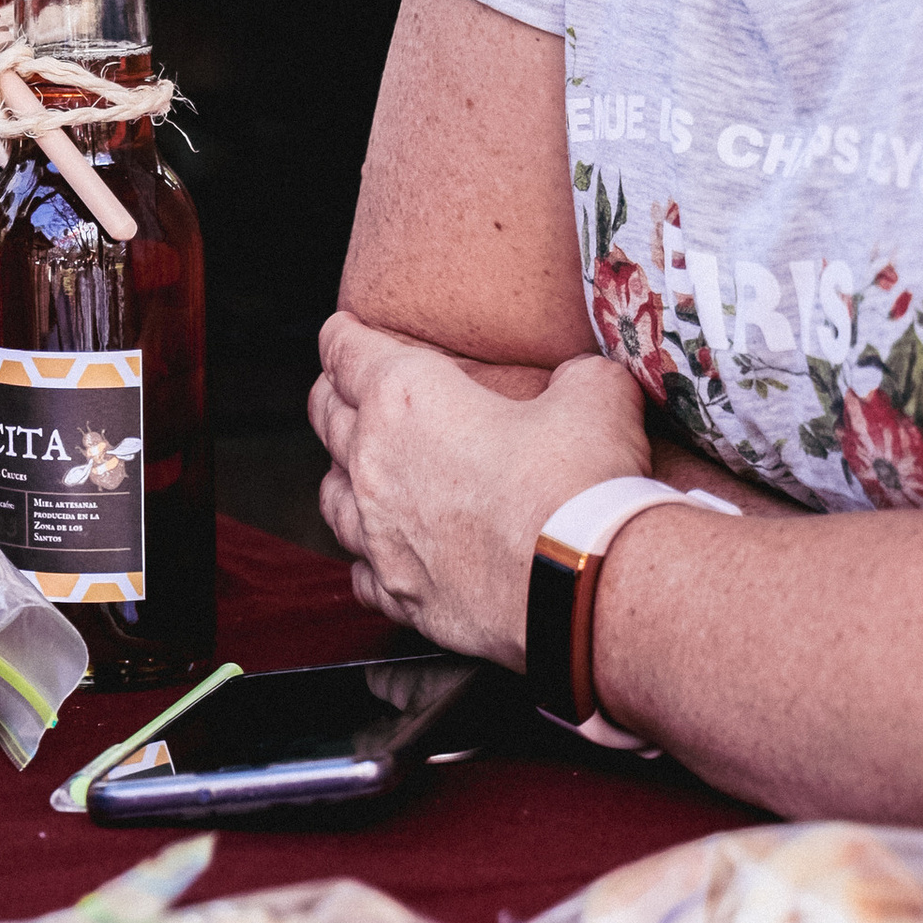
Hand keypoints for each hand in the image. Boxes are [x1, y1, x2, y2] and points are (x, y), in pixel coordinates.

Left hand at [308, 318, 650, 661]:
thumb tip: (581, 379)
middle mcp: (376, 465)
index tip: (341, 329)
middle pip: (327, 418)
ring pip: (332, 496)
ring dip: (340, 475)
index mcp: (406, 399)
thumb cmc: (578, 481)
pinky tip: (381, 555)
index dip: (342, 335)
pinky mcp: (400, 593)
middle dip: (333, 395)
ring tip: (351, 470)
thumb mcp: (595, 395)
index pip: (347, 353)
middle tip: (341, 386)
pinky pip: (362, 571)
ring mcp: (380, 535)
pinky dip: (369, 556)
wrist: (582, 584)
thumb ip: (577, 376)